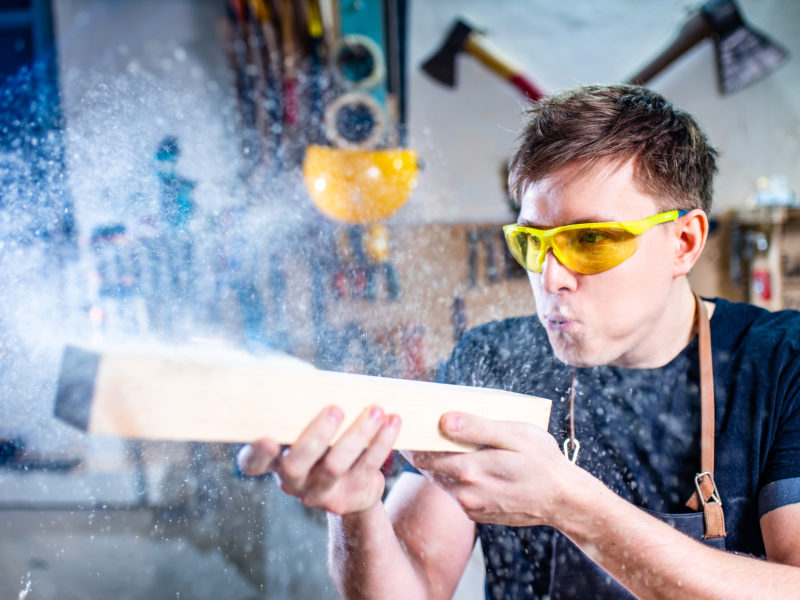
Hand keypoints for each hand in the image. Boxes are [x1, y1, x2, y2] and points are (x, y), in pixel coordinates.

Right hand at [237, 405, 400, 514]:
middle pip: (295, 464)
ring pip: (335, 466)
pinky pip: (367, 469)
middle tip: (335, 409)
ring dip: (358, 435)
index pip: (252, 463)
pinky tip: (393, 421)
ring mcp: (319, 493)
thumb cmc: (323, 437)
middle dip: (316, 435)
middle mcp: (292, 481)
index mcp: (274, 460)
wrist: (351, 485)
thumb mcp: (307, 421)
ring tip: (376, 410)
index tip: (266, 438)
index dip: (256, 453)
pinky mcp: (349, 497)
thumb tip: (305, 372)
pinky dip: (382, 442)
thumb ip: (300, 401)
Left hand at [407, 412, 576, 526]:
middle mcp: (465, 491)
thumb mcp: (517, 435)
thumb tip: (445, 420)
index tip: (405, 421)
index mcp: (471, 469)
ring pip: (440, 480)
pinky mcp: (476, 513)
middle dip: (418, 448)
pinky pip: (455, 492)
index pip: (425, 452)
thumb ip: (479, 428)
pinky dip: (451, 477)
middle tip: (411, 426)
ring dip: (435, 463)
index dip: (413, 437)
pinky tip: (459, 461)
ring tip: (433, 440)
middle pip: (428, 467)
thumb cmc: (541, 460)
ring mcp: (470, 506)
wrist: (562, 500)